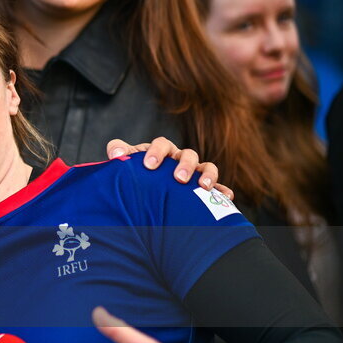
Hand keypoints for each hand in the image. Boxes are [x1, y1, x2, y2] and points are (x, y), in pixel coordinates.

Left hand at [105, 137, 233, 199]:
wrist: (144, 195)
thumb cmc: (136, 176)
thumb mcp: (127, 165)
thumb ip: (119, 154)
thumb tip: (115, 152)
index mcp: (162, 151)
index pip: (162, 144)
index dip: (156, 152)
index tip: (149, 165)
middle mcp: (179, 159)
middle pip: (187, 154)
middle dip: (184, 165)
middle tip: (178, 178)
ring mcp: (194, 172)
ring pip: (206, 167)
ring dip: (207, 174)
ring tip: (203, 186)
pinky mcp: (204, 188)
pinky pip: (218, 188)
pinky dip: (223, 191)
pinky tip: (227, 198)